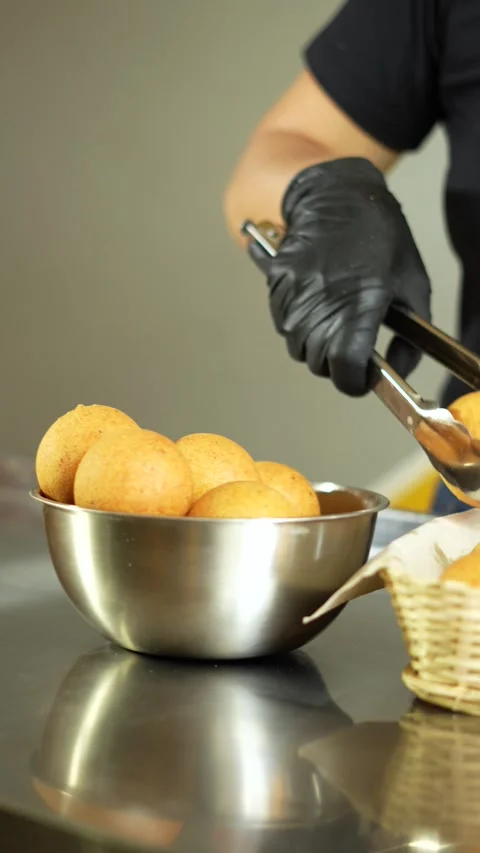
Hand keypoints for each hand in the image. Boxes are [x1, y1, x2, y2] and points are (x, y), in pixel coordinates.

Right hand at [248, 158, 430, 396]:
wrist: (337, 195)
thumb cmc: (381, 237)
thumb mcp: (413, 285)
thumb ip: (409, 338)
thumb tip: (398, 372)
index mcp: (359, 306)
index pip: (345, 369)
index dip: (355, 381)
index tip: (363, 376)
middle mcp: (320, 305)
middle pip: (319, 364)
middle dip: (336, 362)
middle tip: (351, 341)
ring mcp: (294, 296)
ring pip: (298, 347)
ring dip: (315, 343)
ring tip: (333, 317)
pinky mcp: (277, 286)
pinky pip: (284, 324)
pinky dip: (299, 323)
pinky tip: (317, 301)